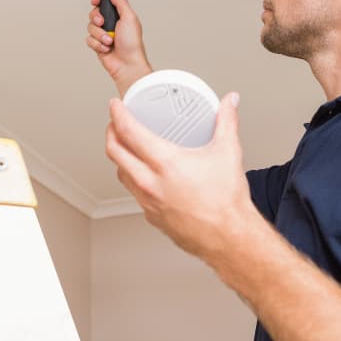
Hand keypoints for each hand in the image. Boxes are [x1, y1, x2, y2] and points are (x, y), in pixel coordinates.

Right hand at [85, 0, 152, 96]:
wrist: (127, 64)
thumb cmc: (132, 44)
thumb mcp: (129, 18)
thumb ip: (120, 2)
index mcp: (119, 15)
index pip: (105, 2)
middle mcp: (110, 23)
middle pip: (94, 12)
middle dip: (97, 17)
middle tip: (103, 22)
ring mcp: (103, 34)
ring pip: (90, 26)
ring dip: (99, 34)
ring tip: (110, 40)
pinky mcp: (97, 44)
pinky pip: (89, 39)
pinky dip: (97, 44)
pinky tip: (106, 48)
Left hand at [104, 92, 257, 260]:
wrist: (229, 237)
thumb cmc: (226, 202)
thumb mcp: (228, 152)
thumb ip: (227, 121)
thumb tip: (229, 103)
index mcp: (166, 163)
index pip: (129, 132)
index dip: (118, 114)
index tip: (116, 106)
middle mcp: (151, 183)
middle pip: (115, 152)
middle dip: (111, 132)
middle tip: (115, 122)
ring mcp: (148, 201)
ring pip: (121, 173)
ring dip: (119, 156)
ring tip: (126, 146)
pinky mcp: (152, 216)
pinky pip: (133, 192)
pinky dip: (132, 177)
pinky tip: (143, 174)